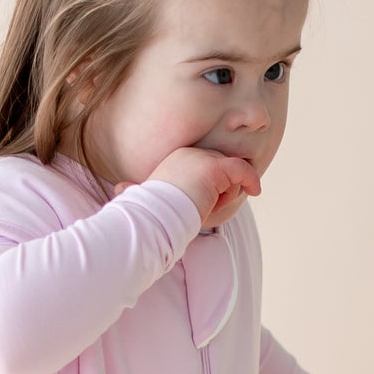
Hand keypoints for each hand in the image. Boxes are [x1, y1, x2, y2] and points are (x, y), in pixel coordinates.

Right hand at [113, 147, 259, 228]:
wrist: (152, 219)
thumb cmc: (149, 215)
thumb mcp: (145, 200)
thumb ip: (137, 191)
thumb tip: (117, 189)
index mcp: (175, 160)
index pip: (206, 166)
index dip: (214, 186)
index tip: (216, 201)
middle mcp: (189, 154)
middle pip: (221, 169)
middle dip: (222, 191)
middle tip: (207, 210)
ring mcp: (202, 158)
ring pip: (230, 173)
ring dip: (227, 194)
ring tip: (208, 208)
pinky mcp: (215, 167)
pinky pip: (241, 170)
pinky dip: (251, 179)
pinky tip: (256, 191)